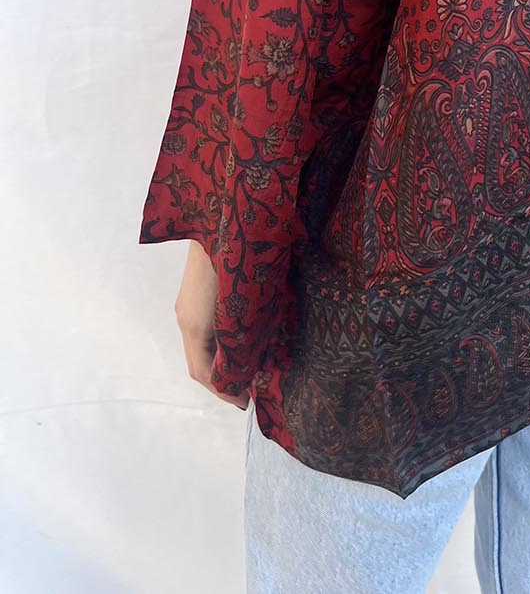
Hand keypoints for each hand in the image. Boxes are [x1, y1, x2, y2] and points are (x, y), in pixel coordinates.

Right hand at [174, 240, 249, 408]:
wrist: (218, 220)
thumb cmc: (229, 262)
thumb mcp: (235, 308)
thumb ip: (235, 341)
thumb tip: (239, 374)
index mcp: (193, 323)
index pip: (201, 372)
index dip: (223, 390)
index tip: (246, 403)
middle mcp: (187, 317)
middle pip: (200, 362)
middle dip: (222, 381)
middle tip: (250, 392)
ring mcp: (190, 305)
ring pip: (203, 346)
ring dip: (222, 364)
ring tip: (249, 373)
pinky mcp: (199, 294)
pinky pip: (207, 330)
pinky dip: (222, 346)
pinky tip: (241, 344)